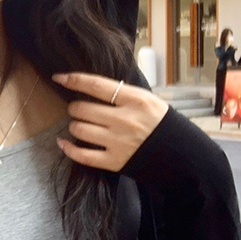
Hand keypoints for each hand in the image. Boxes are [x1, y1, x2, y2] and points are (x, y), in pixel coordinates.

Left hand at [52, 72, 167, 171]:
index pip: (96, 85)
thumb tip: (93, 86)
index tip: (59, 78)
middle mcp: (124, 119)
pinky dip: (68, 148)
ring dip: (75, 126)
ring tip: (81, 126)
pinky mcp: (114, 161)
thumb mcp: (147, 100)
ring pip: (78, 129)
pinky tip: (63, 143)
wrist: (181, 155)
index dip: (73, 80)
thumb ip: (122, 94)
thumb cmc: (161, 124)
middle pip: (81, 108)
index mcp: (134, 100)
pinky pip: (82, 155)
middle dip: (75, 107)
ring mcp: (118, 142)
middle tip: (80, 110)